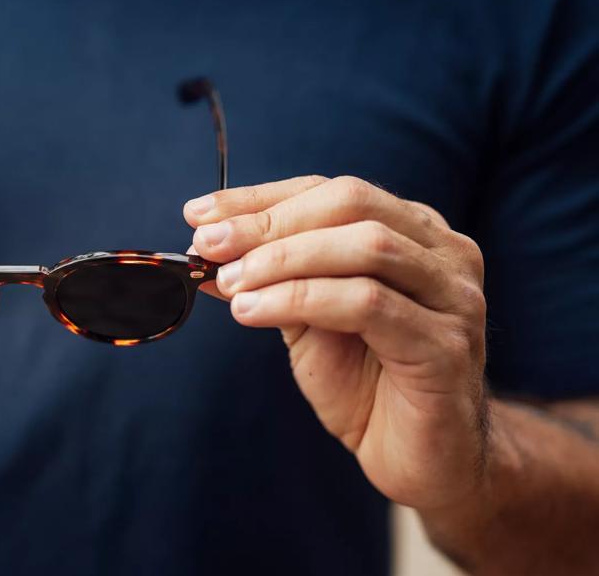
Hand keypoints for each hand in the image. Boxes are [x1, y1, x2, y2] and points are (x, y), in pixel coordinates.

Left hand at [184, 175, 487, 509]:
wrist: (424, 461)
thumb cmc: (368, 386)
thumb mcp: (307, 323)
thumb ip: (271, 280)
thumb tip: (207, 248)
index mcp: (413, 233)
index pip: (330, 191)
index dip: (260, 198)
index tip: (199, 214)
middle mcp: (443, 253)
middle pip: (350, 203)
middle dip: (268, 222)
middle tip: (208, 245)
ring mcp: (454, 296)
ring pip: (364, 246)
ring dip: (282, 260)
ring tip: (230, 283)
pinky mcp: (447, 344)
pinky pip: (367, 303)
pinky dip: (300, 298)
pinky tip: (253, 311)